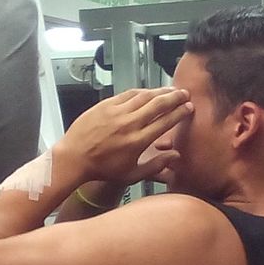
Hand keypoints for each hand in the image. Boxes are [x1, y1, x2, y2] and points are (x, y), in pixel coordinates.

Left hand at [56, 87, 192, 183]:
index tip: (189, 108)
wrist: (74, 158)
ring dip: (160, 91)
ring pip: (144, 96)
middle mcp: (129, 124)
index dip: (180, 113)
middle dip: (175, 97)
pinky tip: (148, 91)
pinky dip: (141, 91)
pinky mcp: (105, 105)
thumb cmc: (103, 169)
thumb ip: (156, 166)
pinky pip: (127, 94)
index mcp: (138, 141)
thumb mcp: (132, 175)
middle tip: (185, 94)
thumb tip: (176, 156)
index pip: (165, 122)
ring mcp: (116, 112)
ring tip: (170, 89)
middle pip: (158, 104)